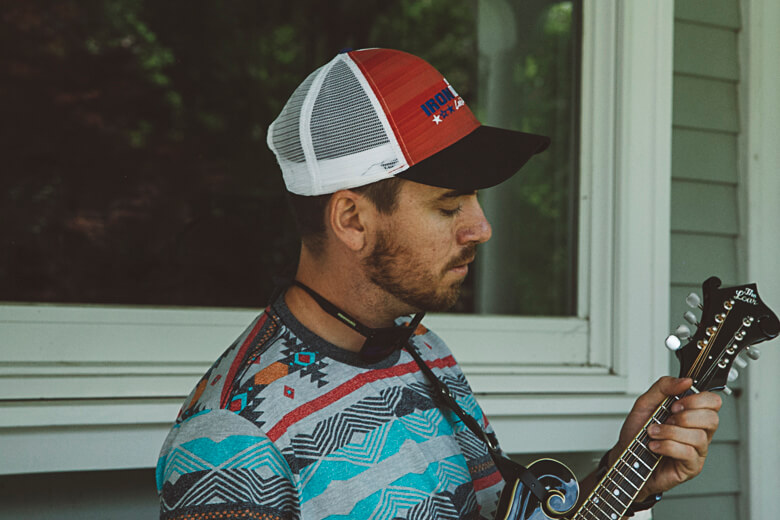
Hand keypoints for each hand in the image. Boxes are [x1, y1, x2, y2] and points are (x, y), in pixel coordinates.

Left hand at [609, 376, 721, 499]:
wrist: (625, 458)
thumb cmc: (637, 433)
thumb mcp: (645, 403)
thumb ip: (663, 387)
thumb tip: (686, 381)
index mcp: (692, 414)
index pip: (713, 401)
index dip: (697, 400)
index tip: (676, 404)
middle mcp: (698, 431)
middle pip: (712, 418)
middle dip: (685, 416)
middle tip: (667, 419)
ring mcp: (697, 450)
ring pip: (699, 436)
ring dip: (670, 432)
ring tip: (654, 433)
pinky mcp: (691, 466)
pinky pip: (688, 453)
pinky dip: (667, 446)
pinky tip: (655, 446)